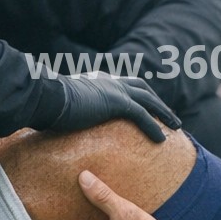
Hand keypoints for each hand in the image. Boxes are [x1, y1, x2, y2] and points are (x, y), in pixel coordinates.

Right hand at [51, 75, 180, 139]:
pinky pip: (142, 116)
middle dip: (157, 101)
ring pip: (148, 101)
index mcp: (97, 79)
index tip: (146, 103)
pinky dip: (154, 127)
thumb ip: (66, 108)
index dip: (138, 94)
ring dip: (164, 113)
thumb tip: (55, 119)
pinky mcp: (117, 102)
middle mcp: (109, 81)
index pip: (124, 85)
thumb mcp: (59, 104)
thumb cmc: (44, 103)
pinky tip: (163, 140)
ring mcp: (114, 90)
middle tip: (169, 115)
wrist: (43, 97)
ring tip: (176, 127)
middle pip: (142, 88)